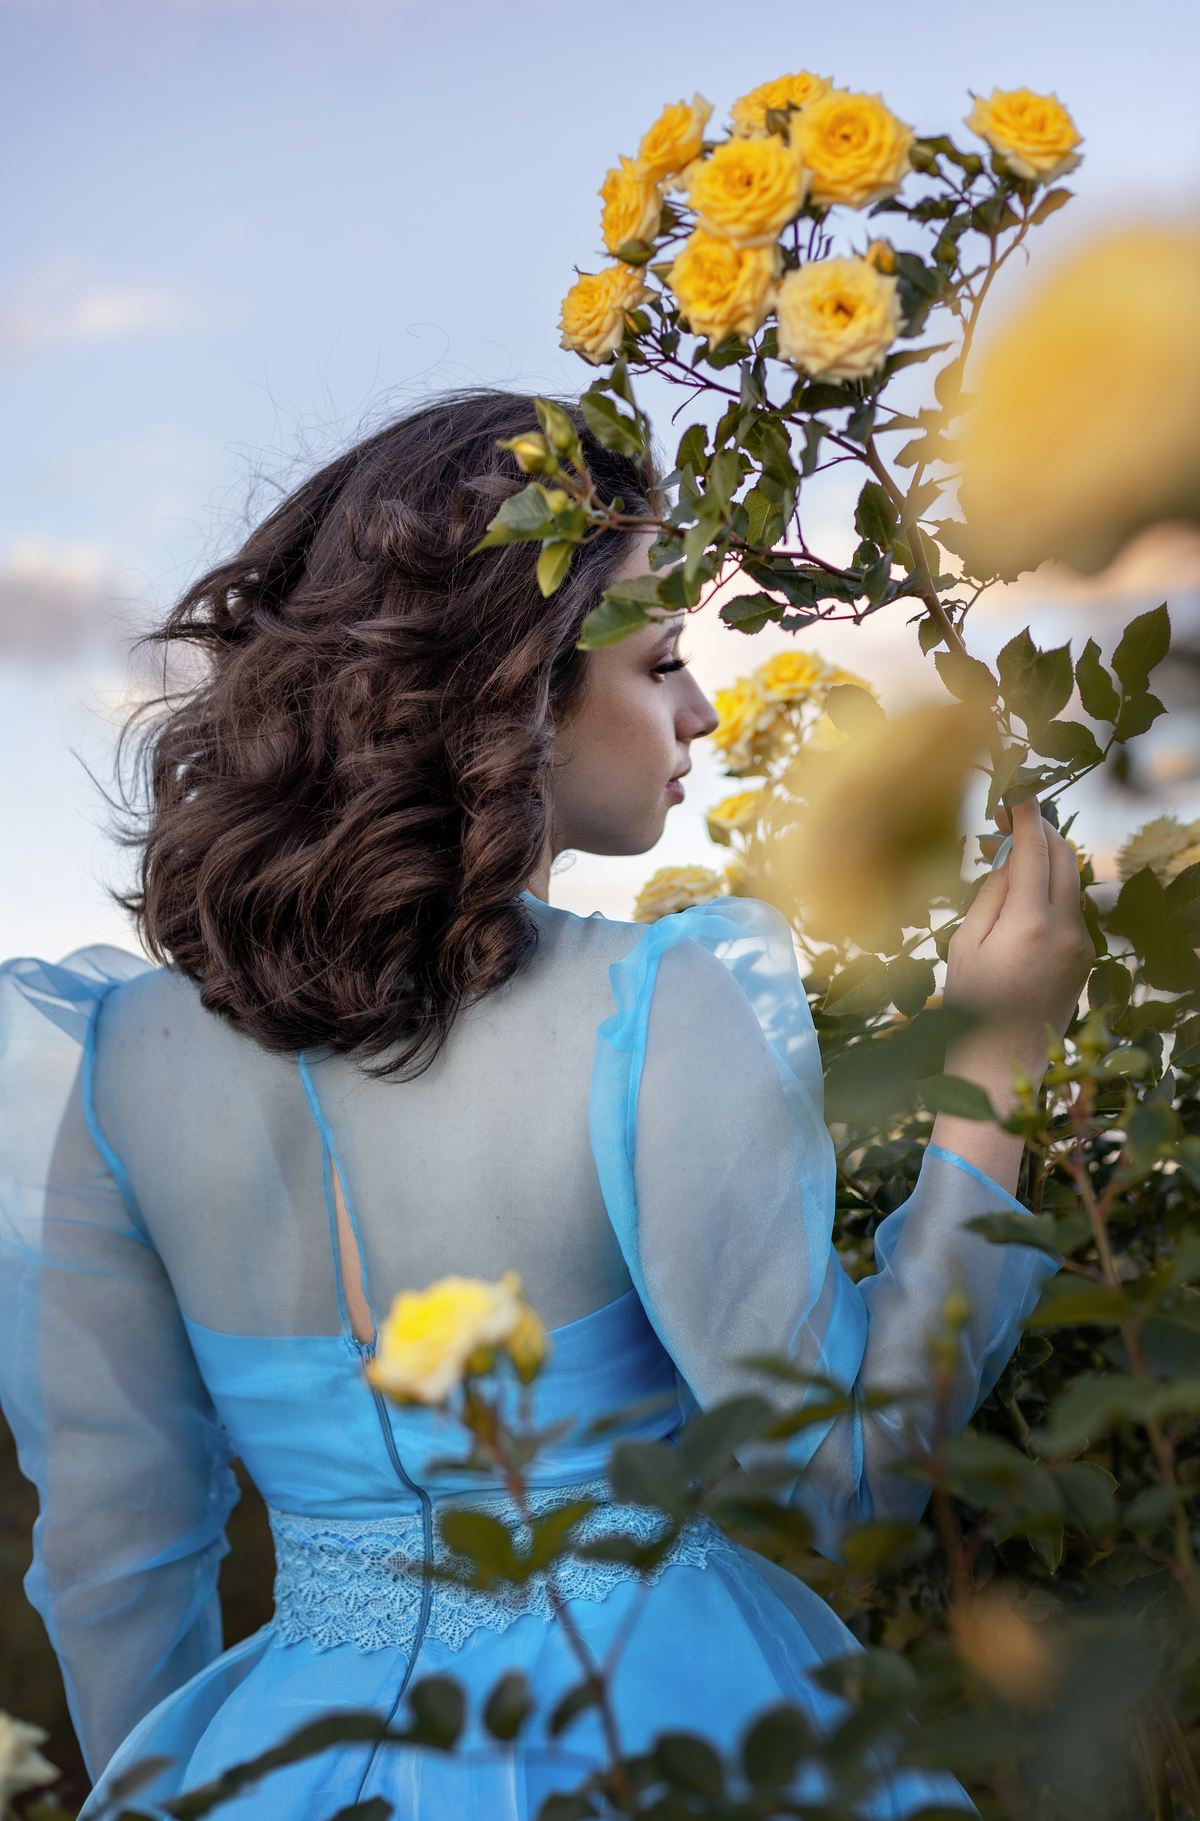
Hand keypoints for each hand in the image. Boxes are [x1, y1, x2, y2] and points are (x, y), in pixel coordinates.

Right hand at [942, 797, 1093, 1113]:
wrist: (1002, 1062)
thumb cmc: (969, 1006)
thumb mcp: (964, 944)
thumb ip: (990, 894)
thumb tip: (1009, 856)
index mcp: (1030, 923)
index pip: (1034, 850)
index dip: (1026, 815)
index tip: (1016, 790)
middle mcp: (1065, 929)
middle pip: (1065, 856)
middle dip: (1042, 829)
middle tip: (1012, 815)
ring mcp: (1081, 943)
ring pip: (1071, 880)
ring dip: (1047, 859)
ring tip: (1009, 853)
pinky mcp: (1084, 956)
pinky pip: (1070, 906)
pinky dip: (1051, 888)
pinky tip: (1023, 894)